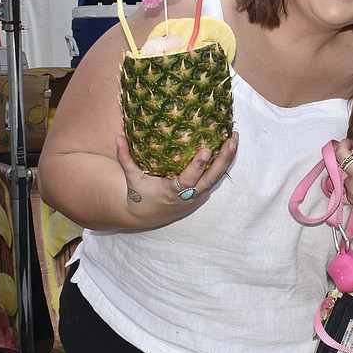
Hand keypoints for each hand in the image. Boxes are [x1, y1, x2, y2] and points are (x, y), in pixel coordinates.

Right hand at [117, 131, 237, 226]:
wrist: (148, 216)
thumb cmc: (139, 195)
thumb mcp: (132, 178)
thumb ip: (125, 158)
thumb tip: (118, 136)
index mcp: (172, 192)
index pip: (189, 179)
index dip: (198, 166)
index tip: (206, 150)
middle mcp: (190, 195)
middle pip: (211, 178)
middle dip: (223, 159)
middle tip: (231, 140)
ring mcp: (199, 195)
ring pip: (217, 177)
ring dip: (227, 158)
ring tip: (234, 139)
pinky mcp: (203, 192)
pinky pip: (216, 177)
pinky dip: (224, 163)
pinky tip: (230, 146)